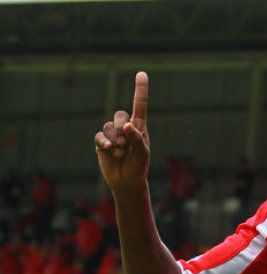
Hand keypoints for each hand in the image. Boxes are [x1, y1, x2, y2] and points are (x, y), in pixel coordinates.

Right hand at [94, 71, 149, 191]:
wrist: (127, 181)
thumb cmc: (139, 166)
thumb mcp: (142, 152)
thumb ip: (136, 138)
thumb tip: (127, 124)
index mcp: (139, 127)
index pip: (140, 105)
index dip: (140, 89)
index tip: (142, 73)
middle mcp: (125, 127)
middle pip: (120, 114)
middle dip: (122, 128)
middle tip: (126, 144)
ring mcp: (112, 134)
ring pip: (109, 125)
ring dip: (115, 139)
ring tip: (120, 152)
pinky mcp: (101, 142)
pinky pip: (99, 135)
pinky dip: (104, 142)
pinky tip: (110, 150)